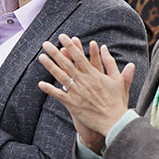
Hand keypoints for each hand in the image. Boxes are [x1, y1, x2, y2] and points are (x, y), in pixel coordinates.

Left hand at [37, 34, 135, 151]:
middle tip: (46, 43)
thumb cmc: (117, 101)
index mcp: (94, 74)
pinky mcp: (73, 104)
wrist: (114, 121)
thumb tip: (105, 48)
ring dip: (50, 66)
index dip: (70, 45)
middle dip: (55, 52)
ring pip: (60, 76)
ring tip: (41, 57)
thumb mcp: (118, 79)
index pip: (79, 56)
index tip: (62, 37)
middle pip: (66, 64)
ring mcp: (77, 92)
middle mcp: (83, 81)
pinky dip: (50, 90)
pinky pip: (59, 95)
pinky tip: (40, 84)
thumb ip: (110, 62)